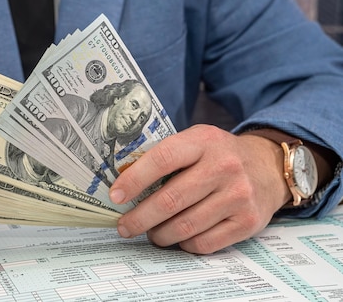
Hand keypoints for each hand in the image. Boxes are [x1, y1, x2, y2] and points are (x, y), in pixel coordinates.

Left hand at [109, 124, 290, 253]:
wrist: (268, 167)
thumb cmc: (219, 155)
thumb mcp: (195, 141)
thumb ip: (165, 156)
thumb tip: (124, 184)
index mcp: (204, 141)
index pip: (162, 159)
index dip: (134, 180)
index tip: (115, 196)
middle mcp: (223, 167)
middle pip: (170, 200)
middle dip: (139, 218)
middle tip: (124, 226)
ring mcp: (238, 196)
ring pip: (184, 226)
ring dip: (159, 234)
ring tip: (149, 232)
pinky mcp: (247, 222)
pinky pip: (204, 243)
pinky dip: (183, 244)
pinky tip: (177, 237)